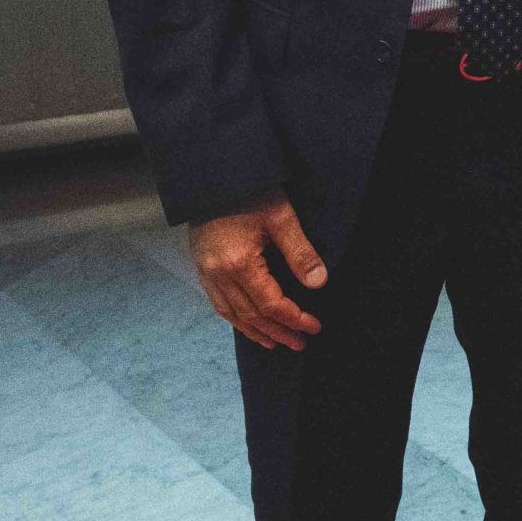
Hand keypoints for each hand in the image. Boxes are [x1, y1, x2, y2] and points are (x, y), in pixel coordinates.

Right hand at [189, 189, 326, 350]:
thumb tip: (319, 283)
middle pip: (251, 315)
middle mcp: (218, 274)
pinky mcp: (202, 267)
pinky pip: (218, 303)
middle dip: (278, 332)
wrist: (213, 177)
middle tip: (300, 343)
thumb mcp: (281, 217)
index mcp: (238, 264)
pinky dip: (235, 318)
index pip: (271, 304)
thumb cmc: (250, 192)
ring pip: (232, 314)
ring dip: (256, 331)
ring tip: (276, 343)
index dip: (294, 319)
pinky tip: (247, 323)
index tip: (314, 327)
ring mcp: (206, 273)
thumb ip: (300, 252)